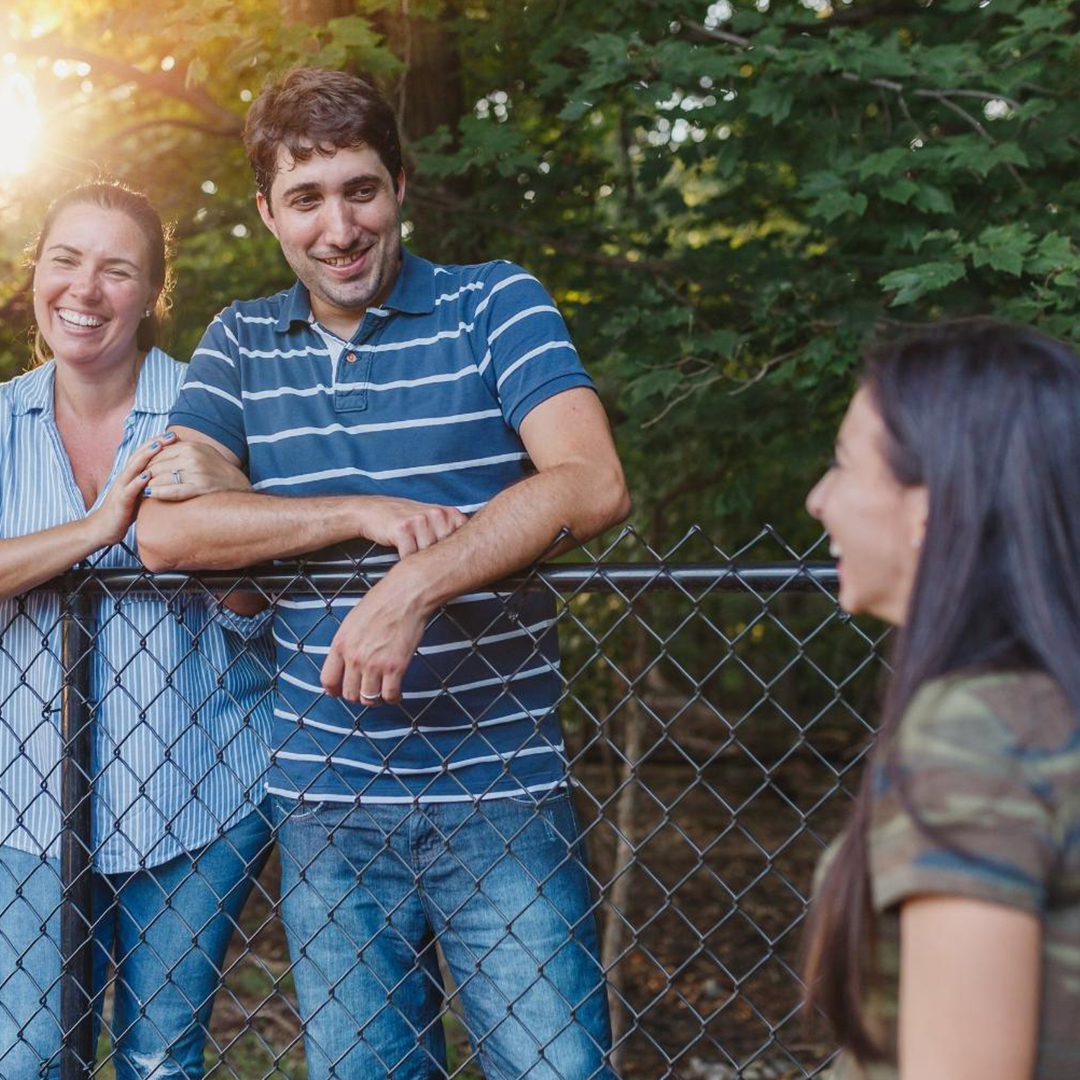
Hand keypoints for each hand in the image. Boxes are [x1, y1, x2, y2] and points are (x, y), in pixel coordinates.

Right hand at [88, 432, 174, 546]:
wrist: (102, 528)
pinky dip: (137, 482)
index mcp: (130, 475)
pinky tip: (147, 476)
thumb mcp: (140, 493)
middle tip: (172, 434)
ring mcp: (121, 488)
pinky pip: (128, 490)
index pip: (144, 454)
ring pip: (133, 468)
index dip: (158, 443)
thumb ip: (150, 483)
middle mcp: (125, 477)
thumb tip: (169, 475)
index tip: (174, 435)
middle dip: (156, 443)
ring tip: (159, 446)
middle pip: (139, 455)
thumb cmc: (124, 511)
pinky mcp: (120, 502)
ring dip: (146, 456)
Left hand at [142, 436, 251, 500]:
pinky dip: (158, 492)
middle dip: (145, 475)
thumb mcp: (200, 451)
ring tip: (141, 489)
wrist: (238, 484)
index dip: (146, 463)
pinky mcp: (200, 487)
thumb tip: (156, 445)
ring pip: (161, 478)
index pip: (158, 453)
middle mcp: (192, 457)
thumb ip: (180, 448)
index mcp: (190, 446)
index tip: (140, 471)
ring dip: (148, 484)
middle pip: (156, 465)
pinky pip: (172, 490)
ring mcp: (196, 472)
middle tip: (136, 482)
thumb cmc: (216, 469)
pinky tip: (150, 494)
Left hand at [320, 569, 428, 703]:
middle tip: (367, 690)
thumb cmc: (382, 601)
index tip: (341, 691)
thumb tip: (347, 659)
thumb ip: (347, 643)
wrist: (405, 595)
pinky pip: (390, 695)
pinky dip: (393, 698)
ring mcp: (375, 664)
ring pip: (368, 698)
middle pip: (349, 693)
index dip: (334, 690)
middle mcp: (354, 658)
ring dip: (375, 699)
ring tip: (382, 693)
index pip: (328, 680)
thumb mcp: (352, 621)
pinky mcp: (395, 667)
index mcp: (341, 644)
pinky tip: (396, 693)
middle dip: (358, 695)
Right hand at [359, 497, 467, 557]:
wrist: (373, 511)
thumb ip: (451, 534)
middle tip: (423, 557)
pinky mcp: (403, 529)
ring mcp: (421, 520)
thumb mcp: (433, 522)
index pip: (463, 544)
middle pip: (445, 553)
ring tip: (411, 550)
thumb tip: (472, 558)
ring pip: (427, 557)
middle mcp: (438, 514)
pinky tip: (401, 550)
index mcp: (450, 513)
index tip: (450, 564)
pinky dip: (404, 560)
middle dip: (435, 561)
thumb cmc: (406, 521)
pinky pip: (409, 557)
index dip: (457, 558)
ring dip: (418, 560)